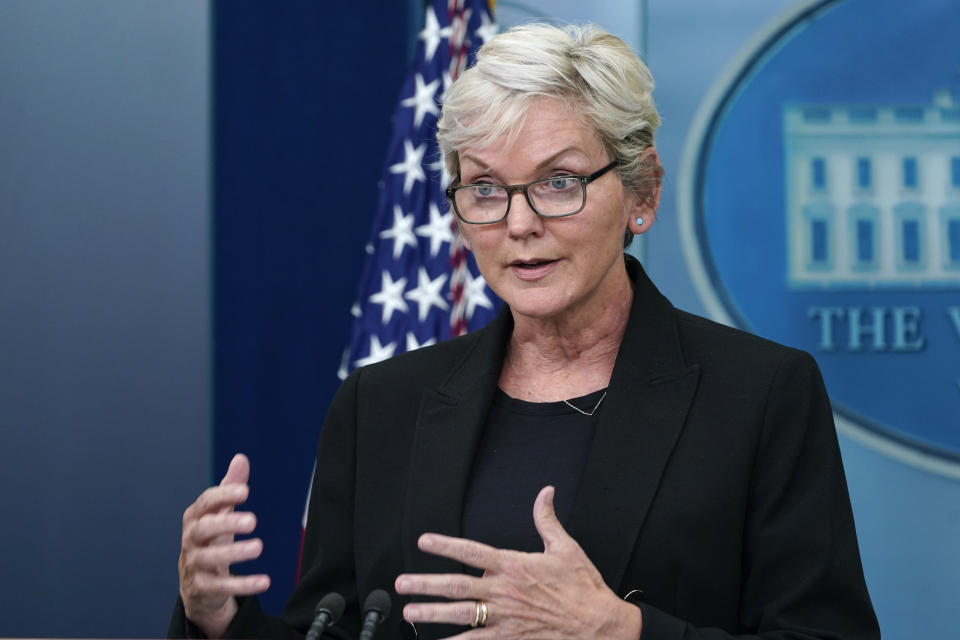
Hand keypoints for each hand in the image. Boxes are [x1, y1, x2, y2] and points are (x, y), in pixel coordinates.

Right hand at [179, 453, 270, 637]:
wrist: (197, 584)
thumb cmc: (211, 540)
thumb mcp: (220, 514)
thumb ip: (229, 489)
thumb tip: (240, 459)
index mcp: (195, 518)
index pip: (205, 503)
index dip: (223, 496)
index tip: (245, 491)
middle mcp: (190, 539)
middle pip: (203, 529)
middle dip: (226, 523)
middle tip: (253, 521)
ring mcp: (193, 564)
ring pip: (208, 558)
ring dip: (234, 552)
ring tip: (259, 547)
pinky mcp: (201, 587)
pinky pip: (220, 586)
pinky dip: (242, 584)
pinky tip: (265, 580)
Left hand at [395, 486, 642, 638]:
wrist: (600, 624)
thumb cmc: (582, 587)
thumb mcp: (566, 547)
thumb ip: (547, 519)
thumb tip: (545, 492)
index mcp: (514, 565)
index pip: (472, 551)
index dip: (445, 545)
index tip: (424, 541)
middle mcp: (505, 591)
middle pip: (457, 585)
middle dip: (427, 584)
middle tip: (402, 584)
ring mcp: (505, 618)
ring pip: (461, 615)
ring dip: (432, 614)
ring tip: (409, 612)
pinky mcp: (511, 639)